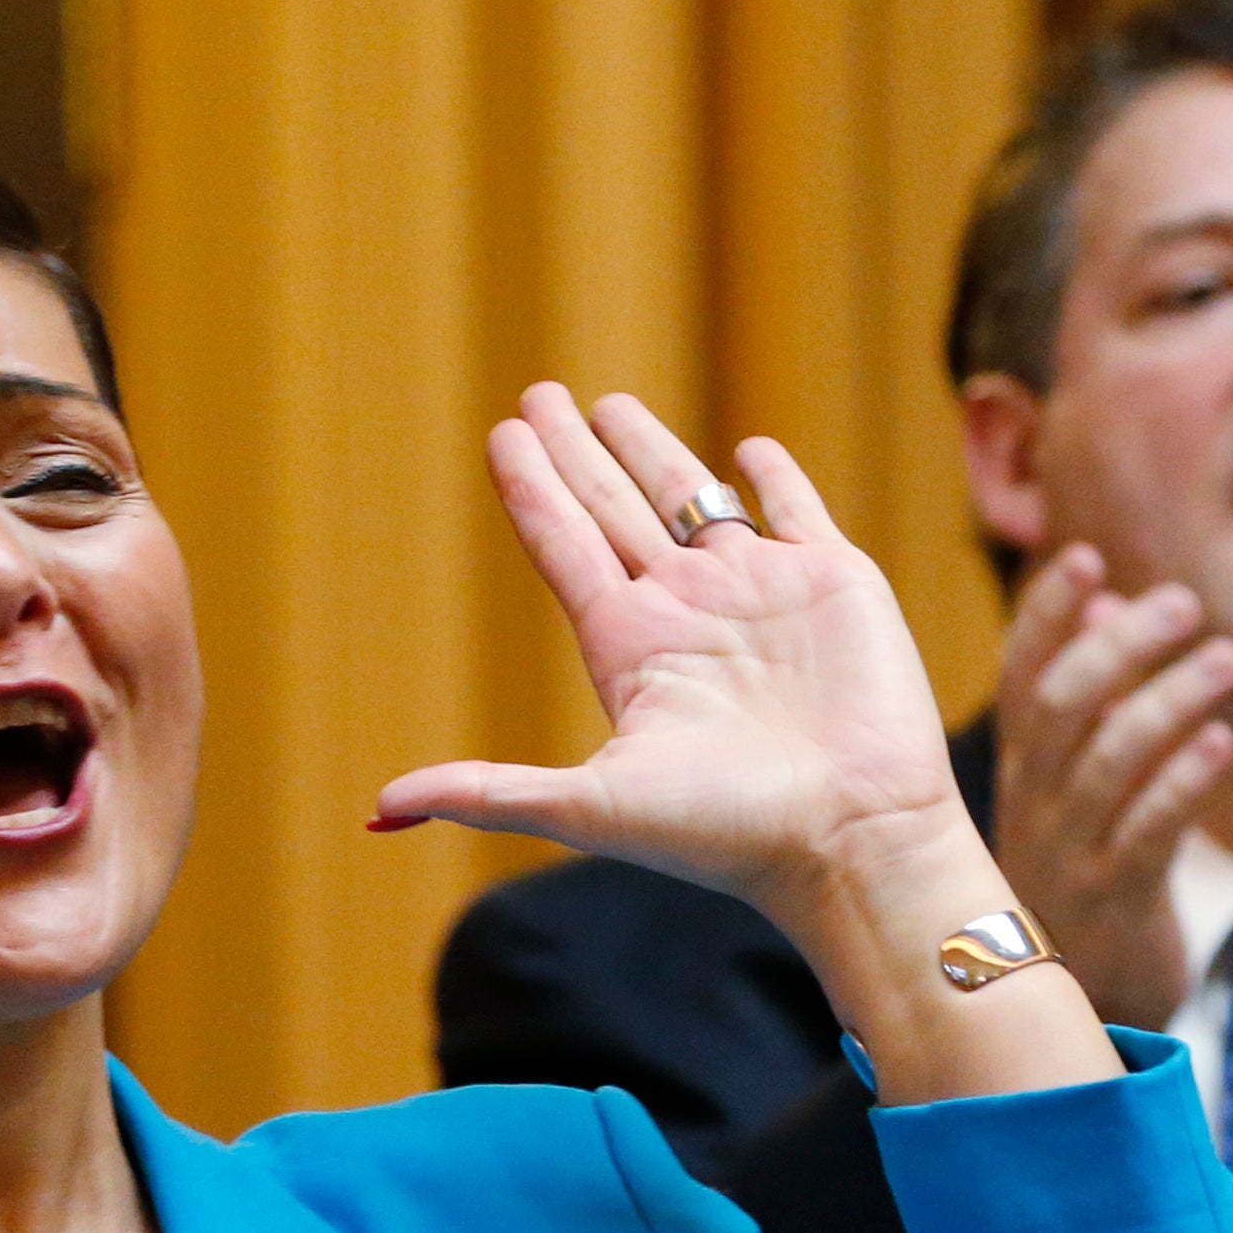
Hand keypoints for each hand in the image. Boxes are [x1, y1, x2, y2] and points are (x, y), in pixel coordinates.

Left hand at [378, 386, 963, 931]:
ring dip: (650, 452)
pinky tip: (751, 450)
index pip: (564, 545)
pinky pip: (796, 510)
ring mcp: (758, 594)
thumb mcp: (591, 807)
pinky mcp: (834, 580)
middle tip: (538, 396)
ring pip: (692, 500)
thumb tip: (380, 808)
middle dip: (574, 452)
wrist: (851, 836)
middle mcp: (685, 614)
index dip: (531, 489)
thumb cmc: (726, 831)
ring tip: (610, 405)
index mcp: (627, 648)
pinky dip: (773, 477)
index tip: (503, 436)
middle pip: (613, 509)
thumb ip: (489, 792)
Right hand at [986, 547, 1232, 1027]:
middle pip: (1061, 708)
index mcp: (1021, 774)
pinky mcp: (1115, 903)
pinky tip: (1221, 742)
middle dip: (1119, 646)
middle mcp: (1033, 808)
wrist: (1085, 1009)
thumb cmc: (1086, 879)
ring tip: (1227, 656)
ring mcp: (1068, 856)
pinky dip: (1182, 782)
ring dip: (1168, 700)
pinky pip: (1147, 832)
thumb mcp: (1074, 786)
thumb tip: (1107, 593)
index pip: (1021, 678)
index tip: (1086, 557)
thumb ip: (1088, 696)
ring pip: (1108, 762)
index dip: (1048, 617)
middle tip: (1184, 601)